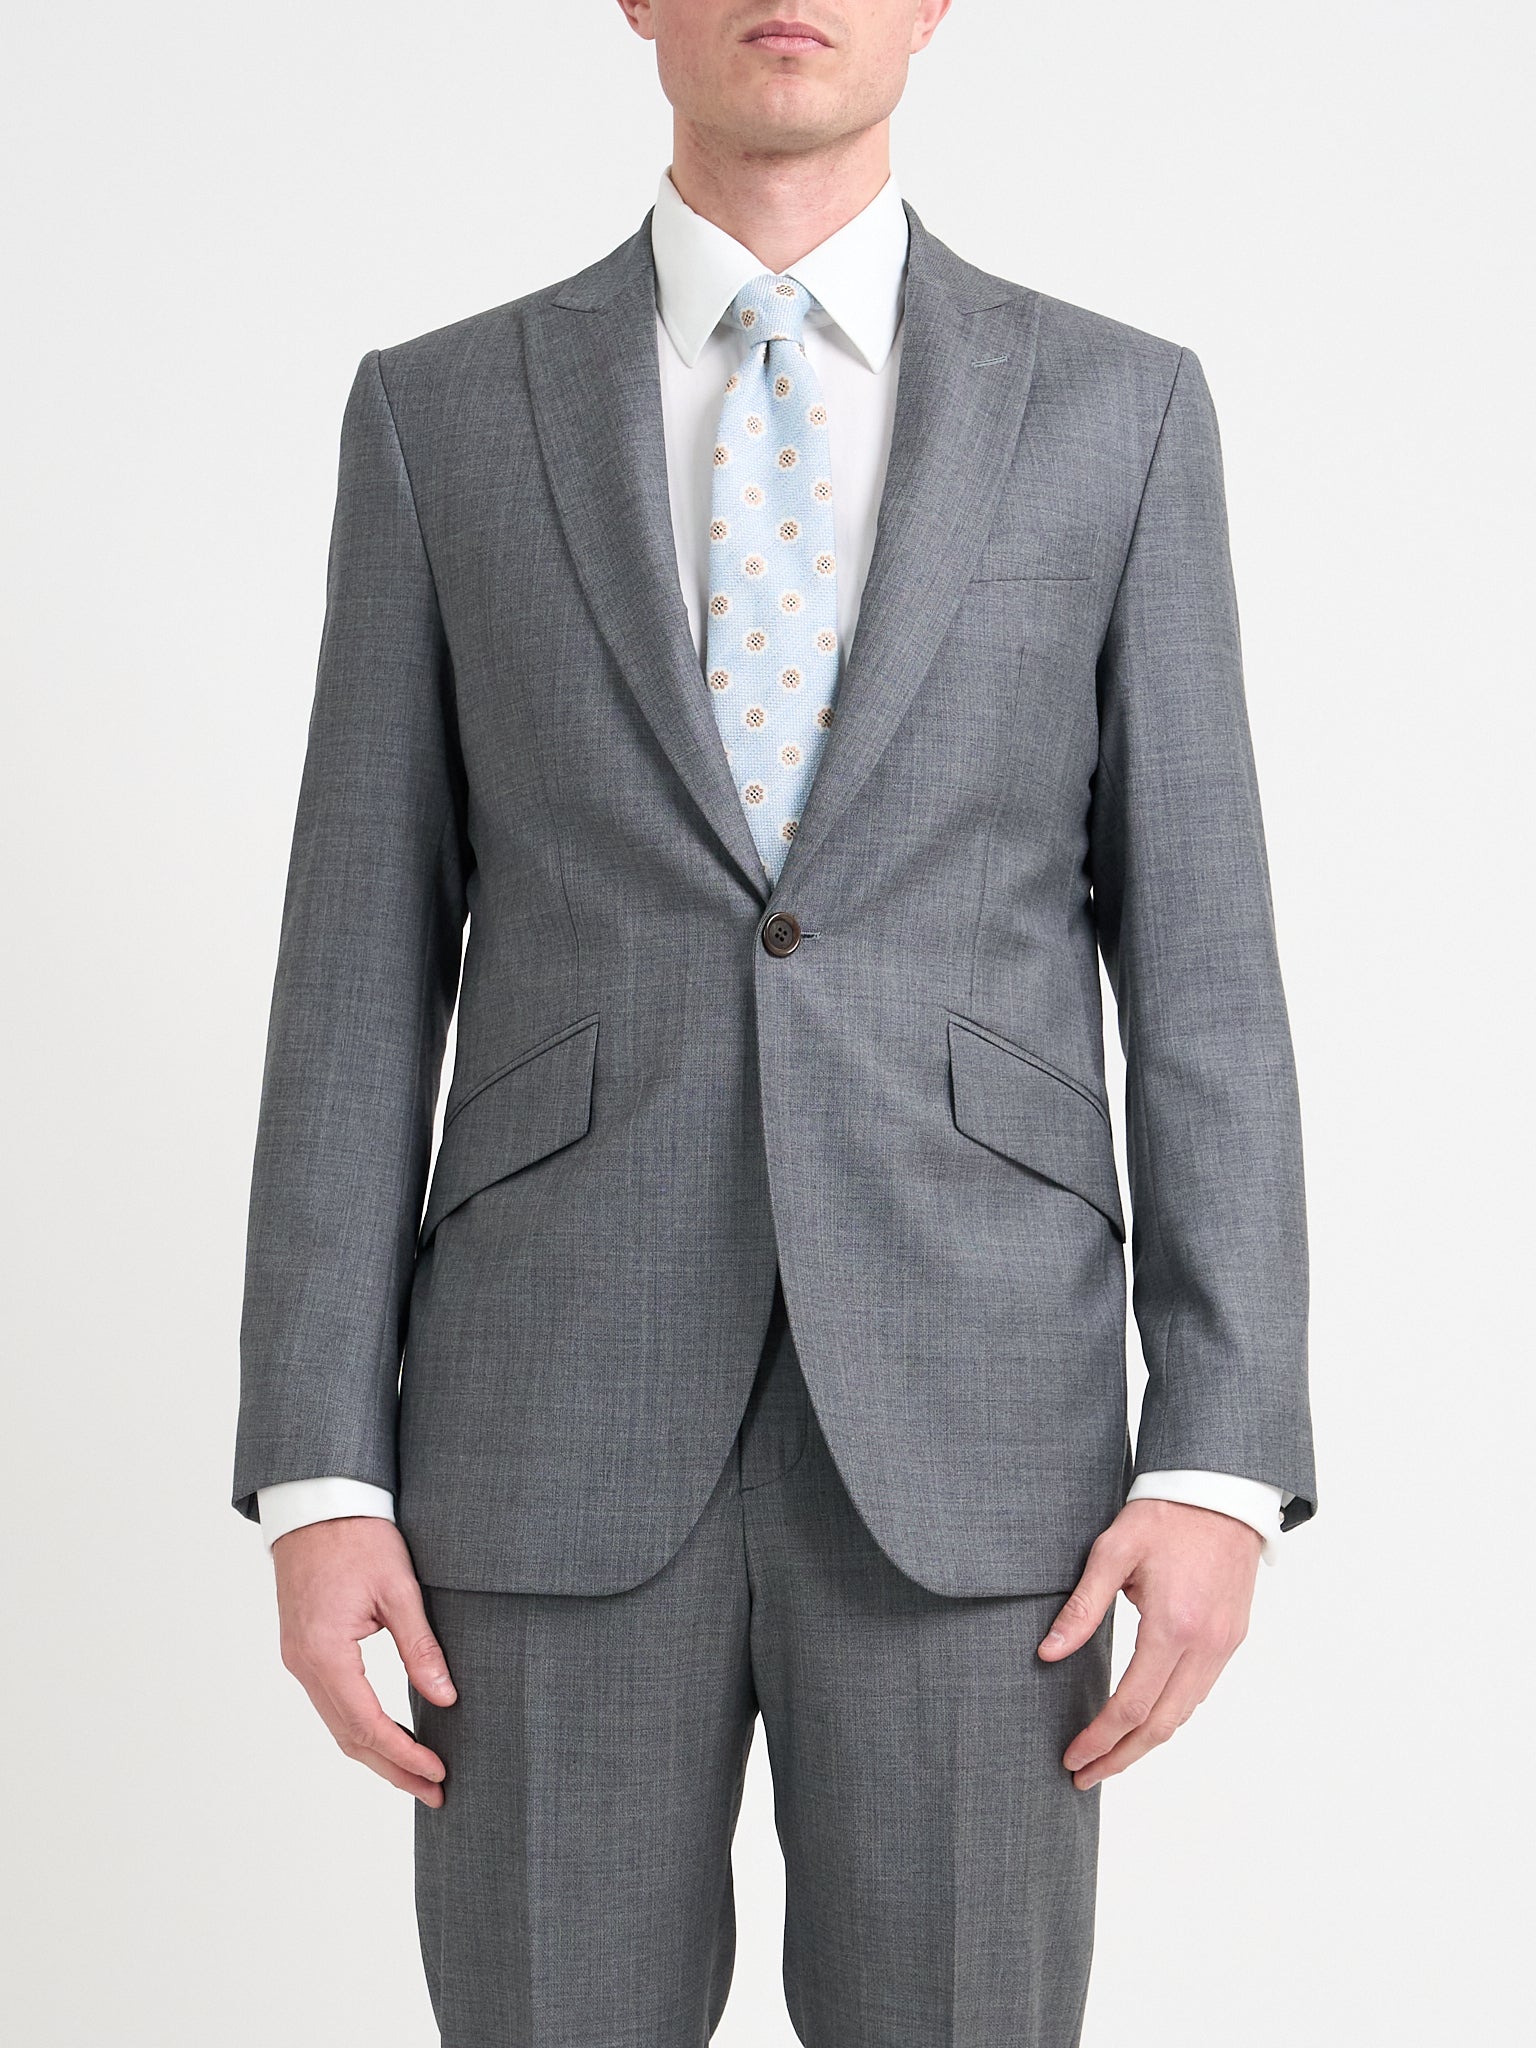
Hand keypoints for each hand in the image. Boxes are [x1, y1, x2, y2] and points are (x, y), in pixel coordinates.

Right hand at [272, 1516, 457, 1805]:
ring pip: (338, 1724)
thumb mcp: (399, 1588)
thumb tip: (445, 1698)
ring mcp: (299, 1659)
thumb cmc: (358, 1537)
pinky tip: (388, 1736)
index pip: (367, 1724)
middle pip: (349, 1736)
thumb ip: (421, 1647)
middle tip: (435, 1792)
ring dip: (376, 1753)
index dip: (404, 1754)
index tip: (439, 1772)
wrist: (316, 1503)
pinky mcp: (304, 1650)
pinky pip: (332, 1703)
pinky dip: (361, 1727)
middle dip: (393, 1768)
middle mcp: (304, 1664)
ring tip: (418, 1775)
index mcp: (325, 1652)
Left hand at [1037, 1498, 1260, 1789]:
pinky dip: (1170, 1715)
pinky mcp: (1232, 1638)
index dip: (1099, 1738)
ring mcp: (1223, 1645)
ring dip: (1146, 1742)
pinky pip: (1199, 1692)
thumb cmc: (1164, 1516)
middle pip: (1161, 1725)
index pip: (1131, 1705)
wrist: (1222, 1492)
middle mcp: (1205, 1645)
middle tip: (1084, 1775)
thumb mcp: (1111, 1551)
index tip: (1072, 1758)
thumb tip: (1048, 1653)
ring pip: (1184, 1714)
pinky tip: (1144, 1719)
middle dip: (1121, 1757)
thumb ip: (1082, 1607)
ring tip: (1109, 1756)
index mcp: (1172, 1626)